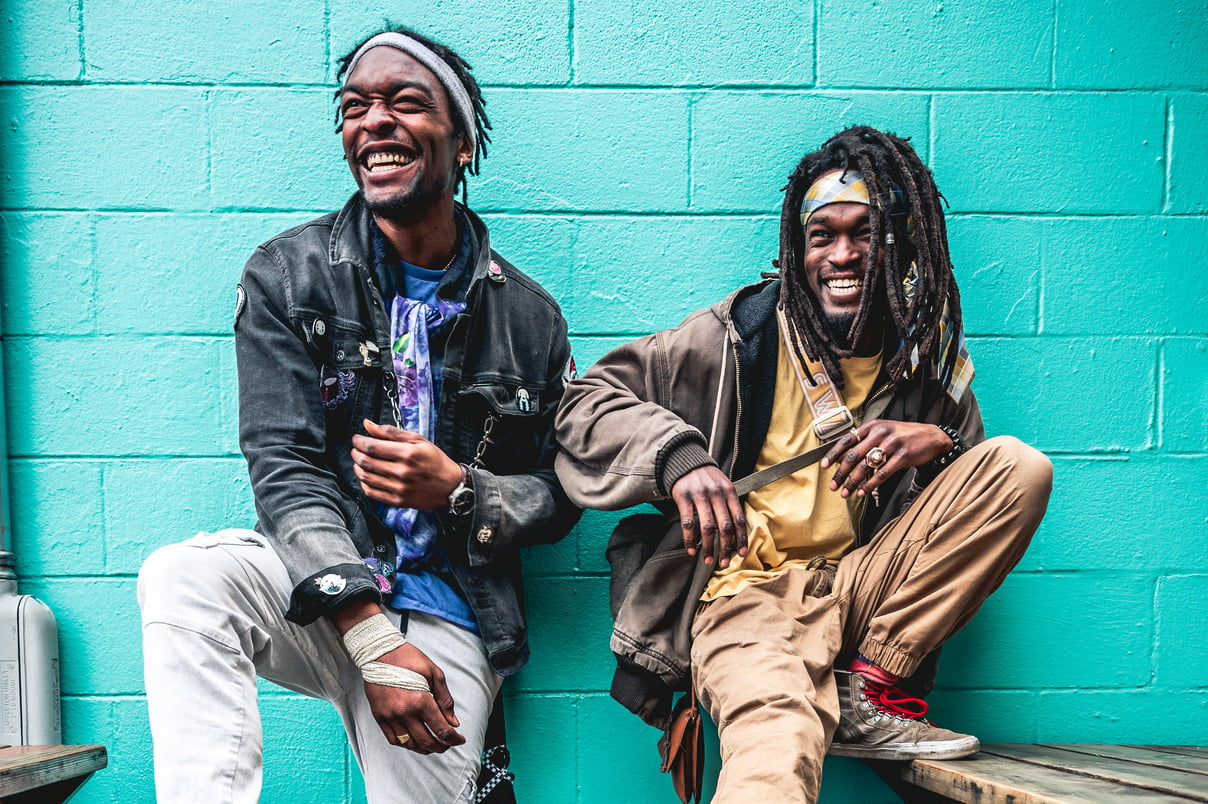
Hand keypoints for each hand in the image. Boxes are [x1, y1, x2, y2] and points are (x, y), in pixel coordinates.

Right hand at [330, 601, 463, 754]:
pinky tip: (415, 741)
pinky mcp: (380, 717)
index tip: (460, 739)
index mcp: (421, 700)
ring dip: (425, 749)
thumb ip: (445, 700)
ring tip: (434, 745)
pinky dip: (407, 745)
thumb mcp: (434, 673)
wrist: (379, 653)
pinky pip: (394, 740)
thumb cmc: (408, 659)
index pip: (442, 729)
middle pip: (427, 741)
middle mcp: (405, 712)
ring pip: (410, 744)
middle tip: (449, 744)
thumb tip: (454, 723)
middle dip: (442, 747)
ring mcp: (390, 717)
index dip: (454, 739)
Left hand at [351, 420, 461, 509]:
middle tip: (356, 449)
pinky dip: (364, 483)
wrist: (450, 486)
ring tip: (360, 461)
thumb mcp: (418, 440)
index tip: (357, 439)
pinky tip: (367, 476)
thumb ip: (391, 432)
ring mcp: (399, 488)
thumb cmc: (435, 461)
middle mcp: (402, 472)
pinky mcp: (398, 501)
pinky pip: (371, 493)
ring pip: (366, 477)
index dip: (359, 441)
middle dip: (356, 453)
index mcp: (408, 453)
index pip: (372, 447)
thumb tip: (368, 425)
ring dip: (357, 467)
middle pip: (366, 462)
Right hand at [670, 466, 746, 567]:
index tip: (741, 553)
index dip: (741, 538)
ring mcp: (699, 496)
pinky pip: (688, 523)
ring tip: (707, 560)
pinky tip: (691, 549)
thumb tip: (737, 531)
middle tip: (724, 562)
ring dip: (708, 547)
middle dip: (725, 548)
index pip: (738, 519)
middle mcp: (716, 494)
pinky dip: (690, 540)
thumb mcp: (723, 485)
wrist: (685, 461)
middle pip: (724, 526)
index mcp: (729, 491)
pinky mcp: (683, 498)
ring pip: (707, 527)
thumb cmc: (707, 477)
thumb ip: (730, 504)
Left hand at [820, 420, 953, 498]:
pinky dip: (870, 485)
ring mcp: (892, 444)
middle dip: (841, 473)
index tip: (824, 466)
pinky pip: (882, 473)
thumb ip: (865, 441)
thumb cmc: (904, 436)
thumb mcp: (883, 431)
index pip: (847, 440)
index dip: (833, 454)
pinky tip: (863, 492)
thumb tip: (843, 457)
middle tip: (833, 486)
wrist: (932, 437)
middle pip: (853, 455)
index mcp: (872, 426)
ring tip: (846, 493)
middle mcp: (880, 433)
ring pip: (866, 466)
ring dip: (853, 482)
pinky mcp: (902, 456)